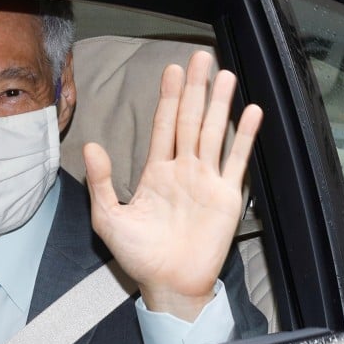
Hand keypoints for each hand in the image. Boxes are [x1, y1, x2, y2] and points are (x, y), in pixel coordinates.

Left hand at [83, 51, 262, 319]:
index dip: (168, 97)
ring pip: (213, 133)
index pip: (164, 125)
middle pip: (190, 120)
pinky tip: (251, 112)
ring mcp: (207, 181)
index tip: (172, 70)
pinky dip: (245, 137)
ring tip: (225, 75)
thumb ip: (101, 182)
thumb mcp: (108, 219)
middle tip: (201, 57)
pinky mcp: (226, 197)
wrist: (169, 286)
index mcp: (156, 172)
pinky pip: (237, 160)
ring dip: (220, 104)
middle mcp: (184, 170)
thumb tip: (92, 146)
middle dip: (196, 89)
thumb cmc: (139, 257)